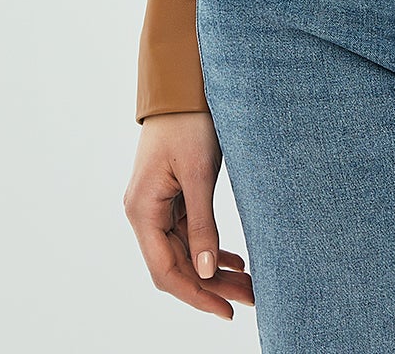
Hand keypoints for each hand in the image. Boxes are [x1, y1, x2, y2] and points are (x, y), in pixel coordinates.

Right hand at [123, 110, 254, 318]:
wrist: (183, 83)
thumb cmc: (189, 122)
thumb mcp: (200, 173)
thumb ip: (203, 223)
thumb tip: (208, 271)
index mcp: (143, 211)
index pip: (166, 271)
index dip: (196, 295)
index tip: (226, 311)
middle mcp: (144, 213)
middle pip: (177, 265)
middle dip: (212, 285)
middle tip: (251, 299)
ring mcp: (157, 205)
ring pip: (186, 251)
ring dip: (215, 268)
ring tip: (250, 284)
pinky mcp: (172, 195)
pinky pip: (189, 232)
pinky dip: (211, 246)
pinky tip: (235, 260)